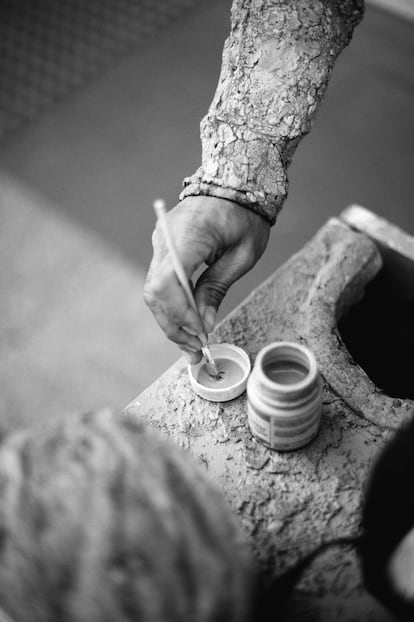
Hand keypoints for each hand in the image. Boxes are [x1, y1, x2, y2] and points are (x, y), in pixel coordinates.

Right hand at [144, 196, 269, 362]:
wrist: (234, 180)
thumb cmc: (245, 215)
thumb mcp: (241, 255)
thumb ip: (217, 289)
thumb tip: (204, 324)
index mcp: (187, 237)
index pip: (168, 284)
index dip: (181, 315)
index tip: (201, 335)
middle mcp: (165, 240)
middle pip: (155, 293)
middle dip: (174, 326)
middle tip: (196, 351)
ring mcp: (160, 243)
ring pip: (154, 292)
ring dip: (171, 320)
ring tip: (193, 344)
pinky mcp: (163, 248)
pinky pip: (160, 283)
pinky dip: (171, 305)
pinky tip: (188, 323)